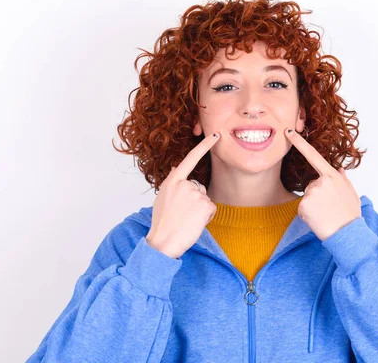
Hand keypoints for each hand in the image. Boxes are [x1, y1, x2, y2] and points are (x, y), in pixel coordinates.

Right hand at [146, 132, 220, 258]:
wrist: (163, 241)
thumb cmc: (162, 222)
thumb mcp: (162, 197)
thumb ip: (172, 182)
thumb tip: (177, 166)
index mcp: (172, 181)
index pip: (190, 159)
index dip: (204, 146)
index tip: (215, 136)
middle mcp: (184, 184)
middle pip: (199, 187)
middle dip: (195, 199)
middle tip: (182, 214)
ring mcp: (195, 193)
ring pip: (205, 198)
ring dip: (200, 209)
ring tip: (186, 219)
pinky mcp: (205, 204)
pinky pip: (211, 208)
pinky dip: (206, 217)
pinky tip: (194, 223)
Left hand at [284, 128, 361, 241]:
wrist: (348, 234)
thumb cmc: (350, 215)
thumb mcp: (351, 194)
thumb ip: (344, 180)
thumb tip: (340, 169)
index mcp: (333, 175)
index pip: (313, 155)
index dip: (299, 142)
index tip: (288, 131)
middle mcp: (321, 181)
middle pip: (311, 185)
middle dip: (317, 196)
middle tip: (329, 208)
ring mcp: (311, 192)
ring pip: (306, 197)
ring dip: (313, 206)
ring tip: (326, 214)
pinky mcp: (304, 204)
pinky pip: (302, 208)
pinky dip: (308, 215)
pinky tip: (318, 219)